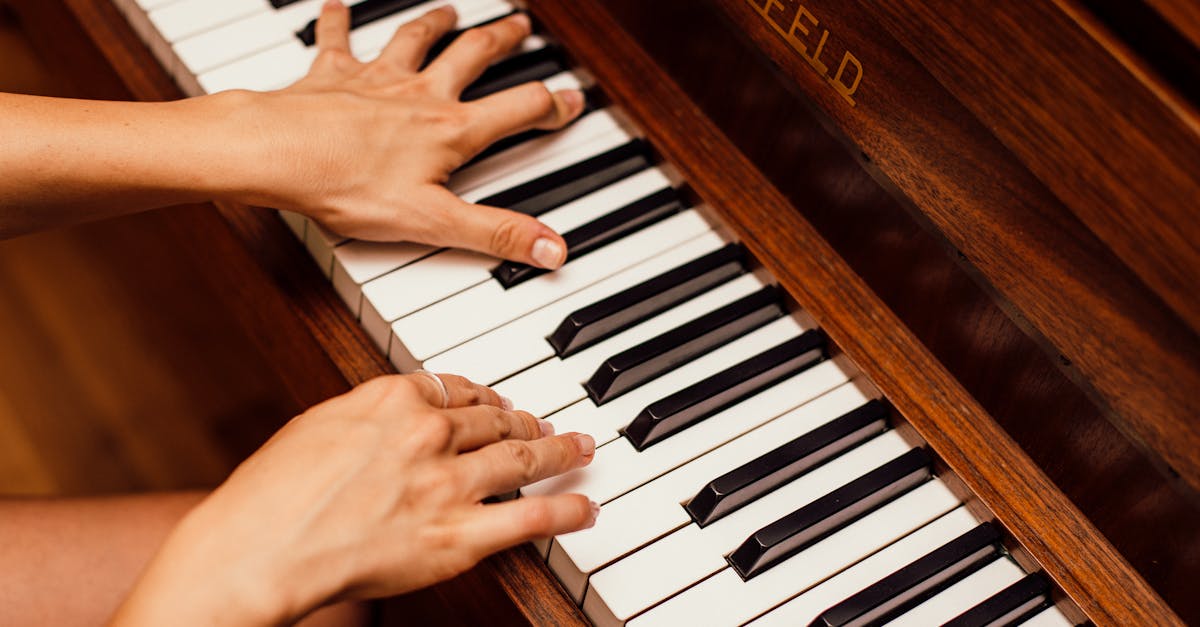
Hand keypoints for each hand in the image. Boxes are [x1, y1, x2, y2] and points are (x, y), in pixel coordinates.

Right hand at [111, 374, 596, 624]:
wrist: (262, 548)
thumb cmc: (272, 494)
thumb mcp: (317, 426)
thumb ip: (367, 414)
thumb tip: (391, 414)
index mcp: (394, 398)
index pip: (456, 389)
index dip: (483, 397)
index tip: (494, 401)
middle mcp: (431, 433)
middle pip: (495, 420)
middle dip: (527, 420)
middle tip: (546, 422)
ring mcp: (450, 484)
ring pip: (524, 457)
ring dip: (560, 451)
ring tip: (581, 447)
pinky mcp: (460, 535)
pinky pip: (532, 518)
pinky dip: (567, 510)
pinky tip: (586, 505)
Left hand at [238, 4, 584, 268]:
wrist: (277, 154)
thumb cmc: (347, 185)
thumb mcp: (433, 222)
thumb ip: (495, 233)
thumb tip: (551, 249)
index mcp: (450, 130)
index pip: (517, 111)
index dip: (551, 105)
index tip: (570, 99)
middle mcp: (419, 94)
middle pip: (472, 56)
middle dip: (502, 40)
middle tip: (520, 26)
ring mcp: (376, 79)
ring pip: (416, 40)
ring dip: (437, 23)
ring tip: (451, 12)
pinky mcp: (332, 74)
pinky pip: (337, 38)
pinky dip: (338, 21)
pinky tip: (337, 6)